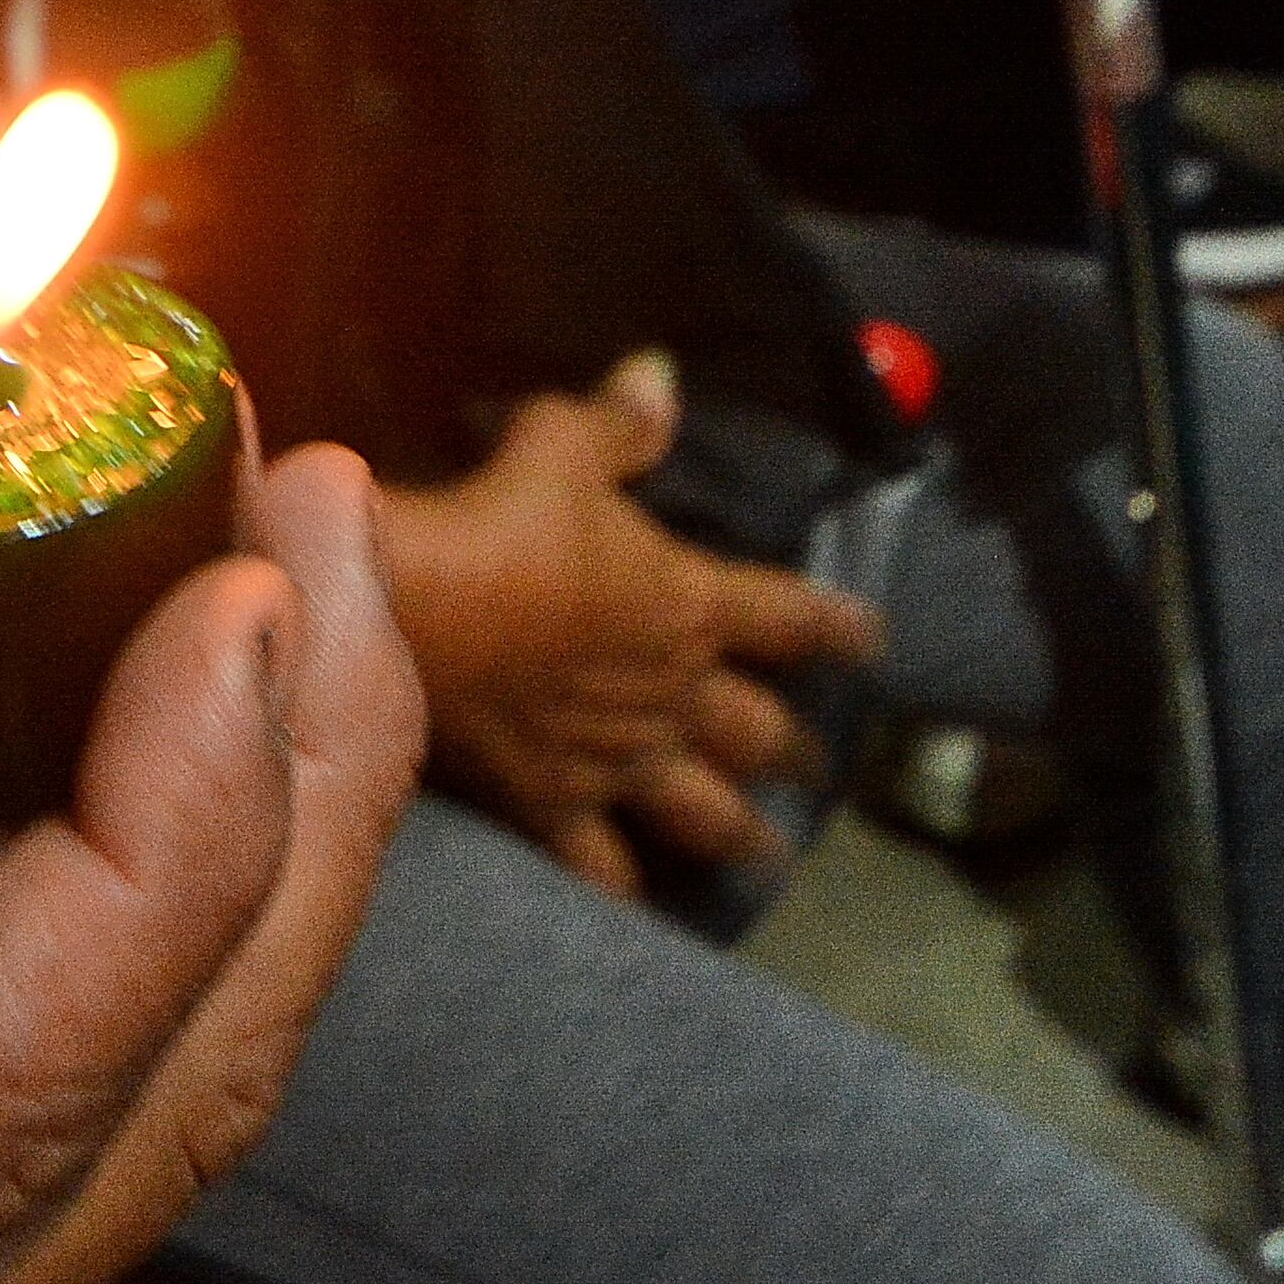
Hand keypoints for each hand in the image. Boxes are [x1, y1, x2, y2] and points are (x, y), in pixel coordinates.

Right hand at [373, 353, 881, 897]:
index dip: (836, 627)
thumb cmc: (497, 518)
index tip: (874, 642)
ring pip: (699, 808)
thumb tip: (662, 372)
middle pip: (754, 729)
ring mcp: (619, 759)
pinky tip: (641, 911)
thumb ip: (619, 424)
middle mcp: (672, 694)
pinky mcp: (555, 805)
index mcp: (689, 604)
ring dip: (739, 831)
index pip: (788, 616)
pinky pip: (600, 865)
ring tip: (767, 853)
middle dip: (792, 747)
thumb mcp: (560, 447)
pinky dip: (623, 890)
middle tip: (820, 767)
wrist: (408, 610)